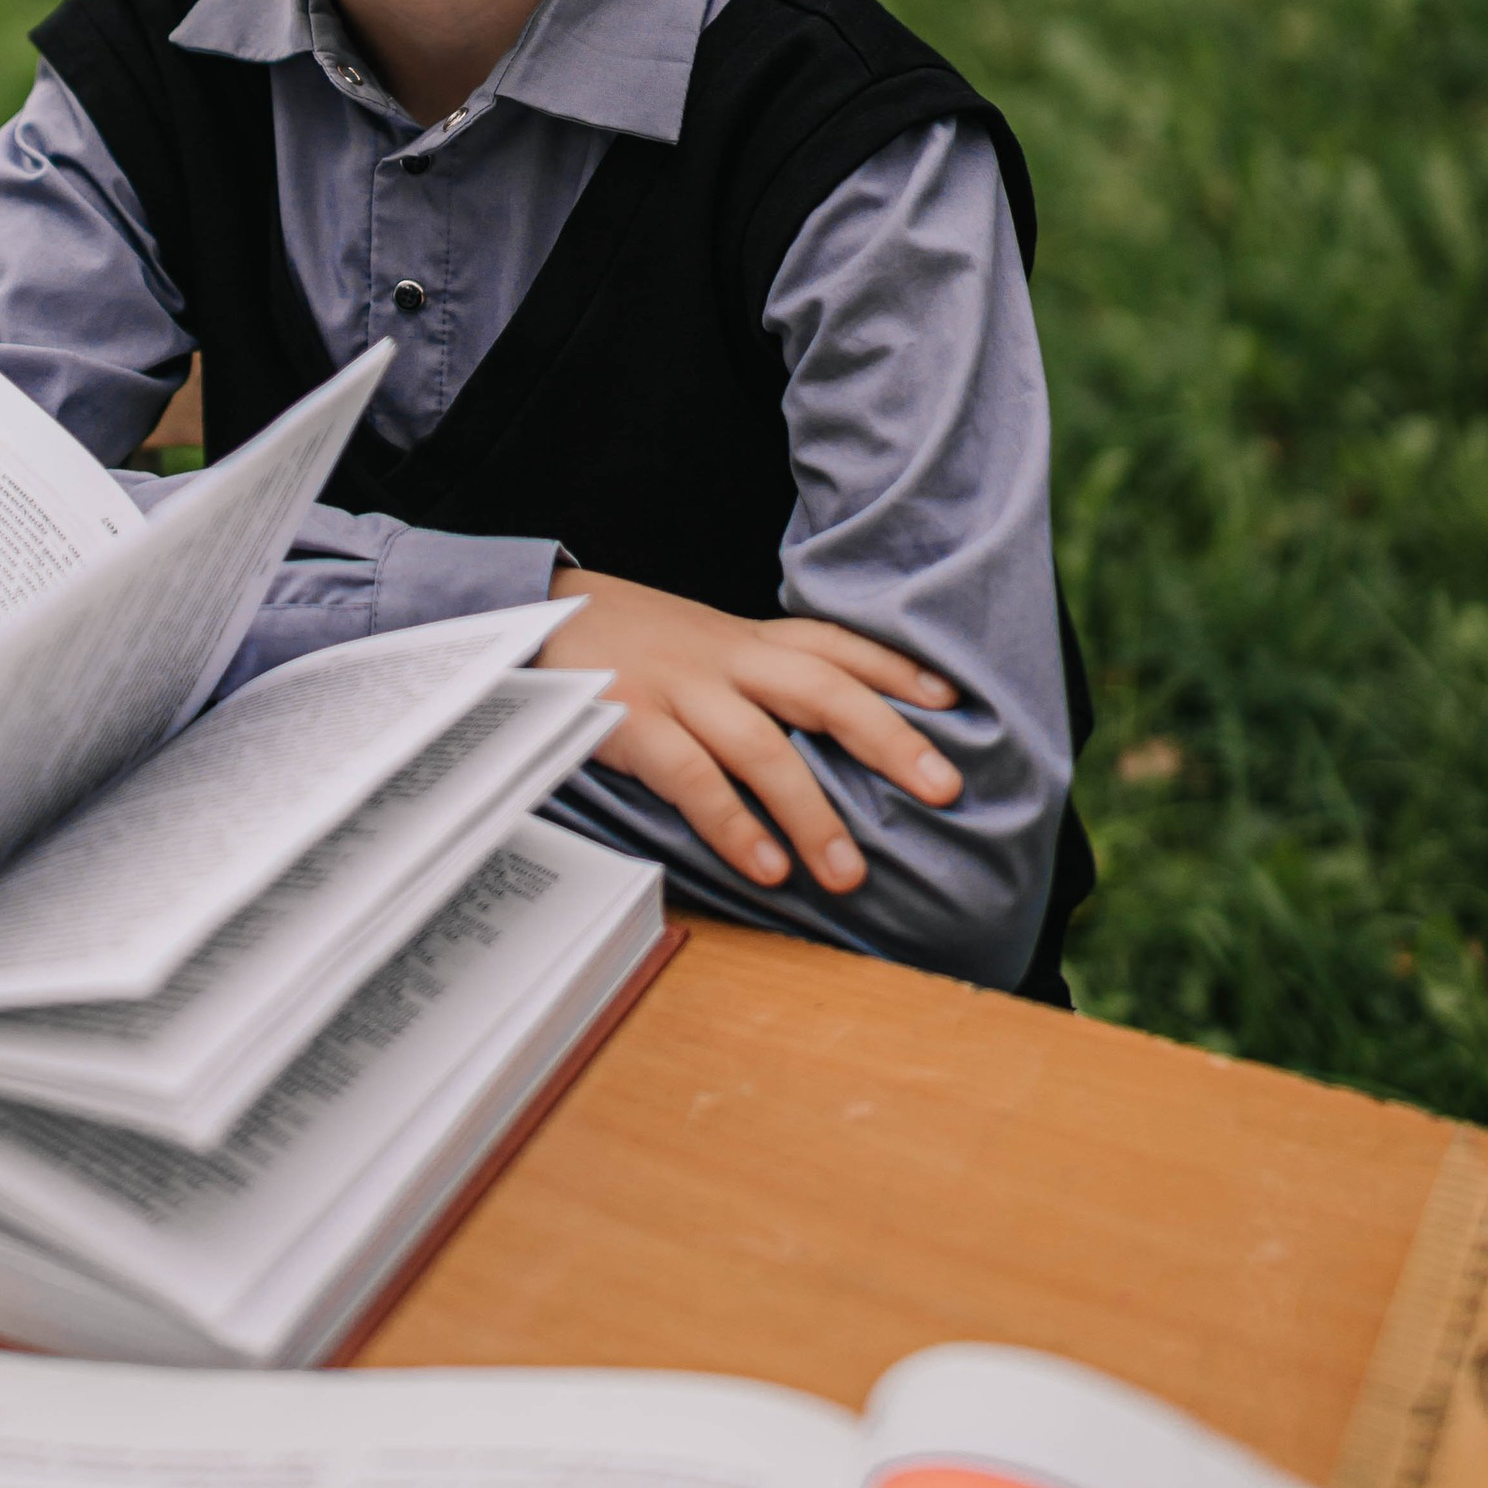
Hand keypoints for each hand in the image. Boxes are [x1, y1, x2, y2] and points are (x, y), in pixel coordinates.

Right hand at [535, 570, 961, 893]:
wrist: (534, 614)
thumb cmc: (631, 645)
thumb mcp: (699, 644)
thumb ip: (757, 680)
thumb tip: (832, 737)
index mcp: (743, 640)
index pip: (831, 643)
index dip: (894, 668)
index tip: (953, 704)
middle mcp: (721, 658)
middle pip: (820, 688)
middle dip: (887, 737)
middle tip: (943, 788)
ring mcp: (677, 689)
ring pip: (761, 745)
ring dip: (812, 812)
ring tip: (849, 873)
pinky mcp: (630, 722)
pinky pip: (690, 776)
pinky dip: (733, 824)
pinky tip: (766, 868)